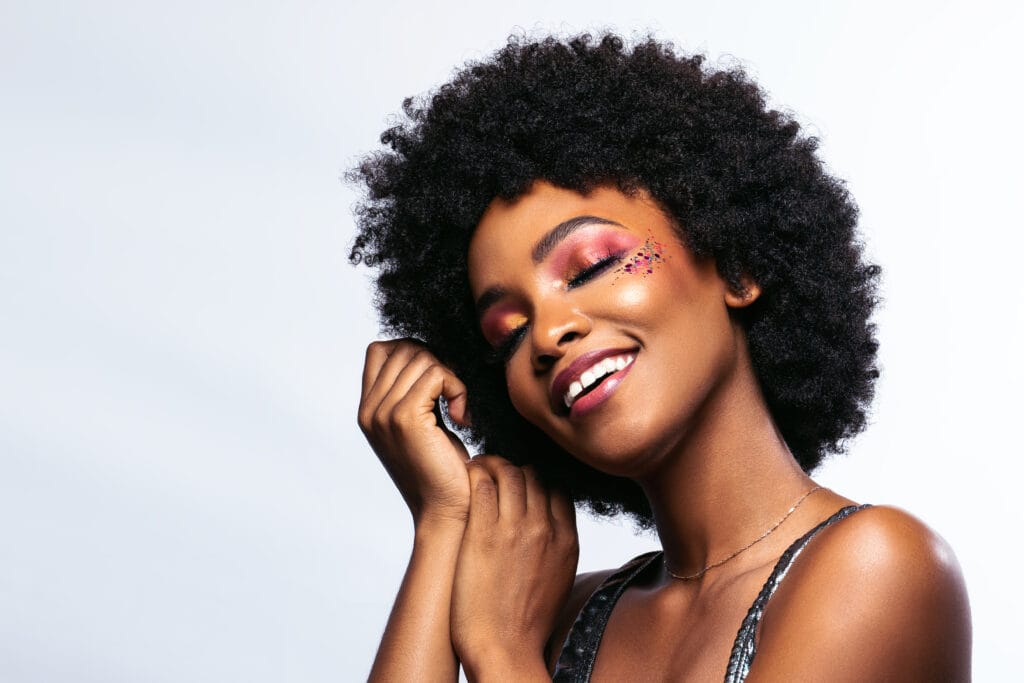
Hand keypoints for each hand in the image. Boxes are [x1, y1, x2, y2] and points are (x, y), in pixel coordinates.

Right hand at [358, 339, 471, 525]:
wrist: (444, 510)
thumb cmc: (441, 469)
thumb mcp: (419, 424)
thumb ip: (411, 391)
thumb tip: (427, 352)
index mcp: (367, 410)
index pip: (379, 349)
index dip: (413, 351)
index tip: (437, 379)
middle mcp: (369, 410)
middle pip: (404, 348)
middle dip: (437, 362)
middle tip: (454, 395)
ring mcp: (383, 413)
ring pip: (422, 358)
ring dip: (451, 377)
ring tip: (458, 410)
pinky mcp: (405, 418)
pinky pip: (437, 374)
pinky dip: (457, 388)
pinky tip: (461, 418)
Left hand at [450, 456, 578, 678]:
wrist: (504, 649)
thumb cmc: (525, 621)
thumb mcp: (558, 578)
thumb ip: (557, 545)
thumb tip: (549, 522)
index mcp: (567, 540)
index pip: (558, 486)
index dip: (537, 479)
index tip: (519, 482)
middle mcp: (545, 528)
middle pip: (534, 474)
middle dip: (514, 467)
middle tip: (494, 471)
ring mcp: (515, 529)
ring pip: (509, 471)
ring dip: (491, 463)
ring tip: (477, 468)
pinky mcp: (484, 533)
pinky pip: (481, 484)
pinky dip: (474, 472)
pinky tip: (465, 476)